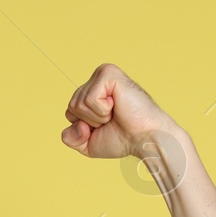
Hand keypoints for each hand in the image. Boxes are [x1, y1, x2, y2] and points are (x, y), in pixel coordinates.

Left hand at [60, 63, 180, 160]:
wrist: (145, 138)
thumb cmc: (123, 139)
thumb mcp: (88, 143)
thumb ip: (70, 137)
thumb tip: (74, 123)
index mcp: (92, 92)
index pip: (70, 112)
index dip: (84, 128)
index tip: (106, 127)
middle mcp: (96, 80)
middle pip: (71, 107)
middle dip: (90, 122)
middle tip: (113, 120)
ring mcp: (102, 74)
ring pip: (78, 103)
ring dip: (97, 117)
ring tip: (116, 113)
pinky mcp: (108, 73)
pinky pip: (89, 99)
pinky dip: (102, 110)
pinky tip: (117, 106)